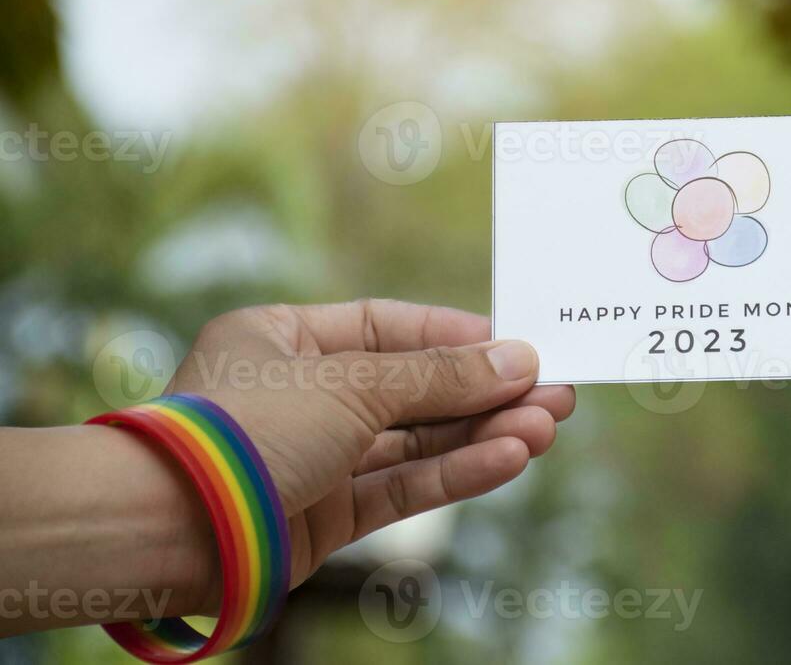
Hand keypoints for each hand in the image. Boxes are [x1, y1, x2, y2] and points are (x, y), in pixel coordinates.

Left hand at [164, 300, 572, 604]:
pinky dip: (456, 472)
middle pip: (411, 388)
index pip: (386, 327)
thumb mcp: (352, 384)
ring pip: (414, 441)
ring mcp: (312, 458)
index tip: (517, 345)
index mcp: (282, 338)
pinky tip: (509, 457)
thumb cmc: (243, 431)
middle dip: (484, 392)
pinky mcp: (324, 516)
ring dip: (482, 433)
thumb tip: (518, 361)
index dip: (455, 337)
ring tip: (548, 426)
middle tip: (555, 391)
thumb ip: (440, 377)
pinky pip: (402, 485)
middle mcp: (298, 394)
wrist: (168, 530)